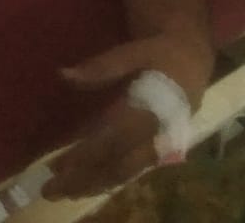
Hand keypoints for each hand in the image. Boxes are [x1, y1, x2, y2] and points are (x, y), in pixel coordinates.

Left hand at [45, 33, 212, 199]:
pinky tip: (86, 185)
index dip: (88, 154)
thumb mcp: (134, 51)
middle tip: (51, 189)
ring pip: (126, 172)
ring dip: (94, 184)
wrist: (193, 60)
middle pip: (120, 164)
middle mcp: (158, 135)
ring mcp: (160, 145)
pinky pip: (132, 170)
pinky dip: (108, 180)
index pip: (117, 139)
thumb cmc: (160, 54)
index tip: (59, 166)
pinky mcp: (158, 149)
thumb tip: (64, 75)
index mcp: (155, 110)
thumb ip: (102, 66)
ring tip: (62, 192)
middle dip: (86, 179)